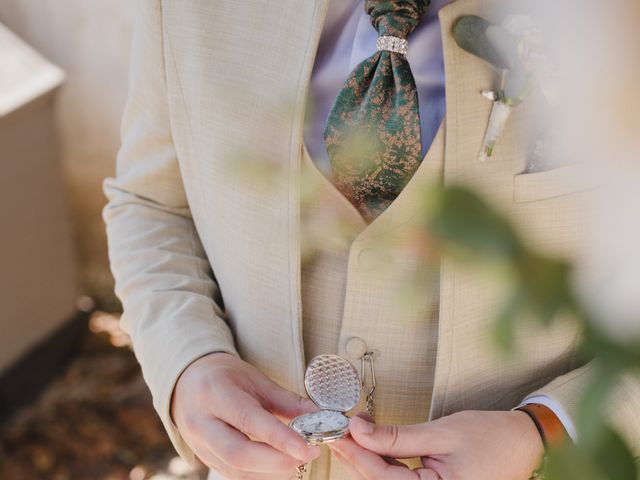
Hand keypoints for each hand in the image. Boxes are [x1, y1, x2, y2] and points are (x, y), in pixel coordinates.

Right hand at [170, 352, 320, 478]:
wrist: (188, 382)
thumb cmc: (225, 378)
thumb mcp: (256, 380)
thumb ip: (288, 400)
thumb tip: (320, 416)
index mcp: (215, 393)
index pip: (248, 419)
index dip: (279, 437)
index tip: (306, 447)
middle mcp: (201, 422)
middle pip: (238, 453)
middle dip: (278, 460)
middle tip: (307, 454)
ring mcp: (199, 445)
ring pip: (236, 470)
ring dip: (272, 472)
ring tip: (298, 460)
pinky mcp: (205, 460)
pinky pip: (233, 475)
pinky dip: (260, 475)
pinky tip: (280, 467)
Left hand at [330, 410, 543, 479]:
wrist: (524, 442)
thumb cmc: (491, 438)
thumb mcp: (441, 432)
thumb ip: (398, 436)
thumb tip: (361, 430)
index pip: (383, 477)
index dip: (358, 453)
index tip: (341, 431)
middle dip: (359, 456)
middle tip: (341, 430)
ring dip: (370, 457)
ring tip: (356, 432)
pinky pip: (402, 479)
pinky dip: (387, 460)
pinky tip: (375, 443)